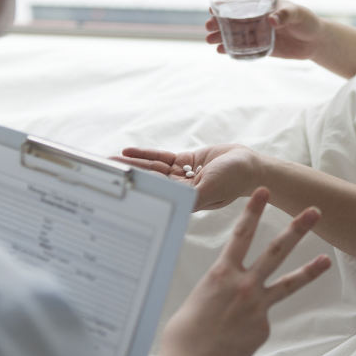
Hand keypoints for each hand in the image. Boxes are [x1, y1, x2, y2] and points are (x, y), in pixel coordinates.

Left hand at [116, 144, 261, 210]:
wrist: (250, 165)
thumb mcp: (211, 189)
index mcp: (184, 200)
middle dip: (128, 177)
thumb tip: (172, 204)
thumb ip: (192, 196)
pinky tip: (128, 152)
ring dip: (132, 164)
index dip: (137, 190)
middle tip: (105, 173)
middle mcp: (180, 189)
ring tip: (110, 162)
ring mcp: (181, 175)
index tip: (118, 189)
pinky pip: (161, 158)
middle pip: (149, 181)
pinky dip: (145, 155)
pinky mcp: (185, 161)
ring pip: (152, 169)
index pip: (156, 194)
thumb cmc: (234, 180)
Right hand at [159, 187, 330, 355]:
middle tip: (314, 212)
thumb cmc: (184, 334)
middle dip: (297, 229)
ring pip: (288, 283)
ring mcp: (258, 306)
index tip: (264, 191)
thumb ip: (218, 290)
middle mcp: (244, 285)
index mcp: (221, 273)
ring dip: (309, 269)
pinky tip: (234, 338)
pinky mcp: (263, 327)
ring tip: (326, 259)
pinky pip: (260, 321)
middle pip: (276, 251)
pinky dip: (248, 326)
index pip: (240, 234)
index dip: (253, 210)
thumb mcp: (197, 298)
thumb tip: (230, 295)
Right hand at [205, 0, 324, 59]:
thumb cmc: (307, 21)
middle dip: (218, 22)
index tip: (212, 8)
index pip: (240, 1)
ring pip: (234, 33)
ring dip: (221, 36)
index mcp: (262, 4)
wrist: (315, 41)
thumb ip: (285, 15)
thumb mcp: (297, 14)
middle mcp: (256, 17)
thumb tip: (271, 20)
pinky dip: (231, 49)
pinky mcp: (260, 46)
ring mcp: (257, 32)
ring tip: (209, 41)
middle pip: (232, 18)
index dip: (224, 4)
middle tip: (208, 27)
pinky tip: (221, 51)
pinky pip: (242, 47)